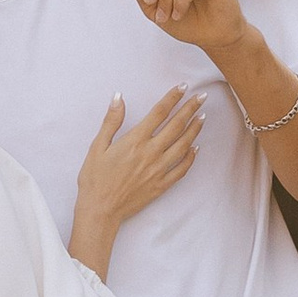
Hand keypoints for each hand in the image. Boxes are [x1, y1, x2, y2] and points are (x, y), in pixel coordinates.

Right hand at [70, 88, 200, 275]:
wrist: (100, 210)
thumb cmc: (95, 179)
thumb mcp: (97, 146)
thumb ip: (111, 121)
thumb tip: (118, 97)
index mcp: (135, 140)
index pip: (159, 113)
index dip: (172, 97)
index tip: (183, 86)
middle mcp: (151, 153)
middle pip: (176, 125)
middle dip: (190, 109)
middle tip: (202, 97)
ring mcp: (159, 169)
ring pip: (183, 145)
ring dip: (194, 130)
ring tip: (203, 117)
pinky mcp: (161, 185)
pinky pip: (182, 169)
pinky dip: (191, 157)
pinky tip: (196, 148)